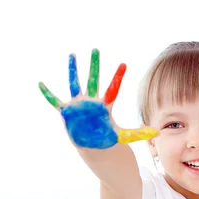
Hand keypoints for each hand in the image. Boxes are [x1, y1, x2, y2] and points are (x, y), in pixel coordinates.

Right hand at [38, 49, 157, 148]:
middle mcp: (91, 102)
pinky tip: (40, 83)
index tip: (124, 64)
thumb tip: (158, 132)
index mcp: (105, 106)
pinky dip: (48, 94)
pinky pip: (56, 101)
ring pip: (75, 84)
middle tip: (96, 49)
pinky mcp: (68, 113)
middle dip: (94, 65)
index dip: (118, 76)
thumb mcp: (124, 137)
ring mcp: (79, 106)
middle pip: (93, 80)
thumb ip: (139, 133)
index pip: (113, 88)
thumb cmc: (108, 140)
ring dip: (73, 71)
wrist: (94, 148)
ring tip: (73, 55)